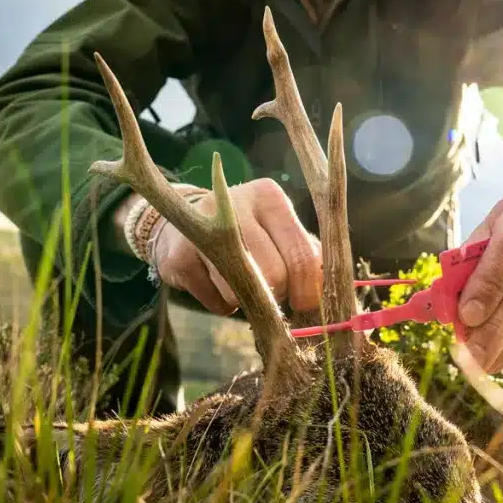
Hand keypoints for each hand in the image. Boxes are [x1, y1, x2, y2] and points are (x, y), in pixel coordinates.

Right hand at [150, 178, 322, 315]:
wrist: (183, 227)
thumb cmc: (248, 235)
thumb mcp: (279, 233)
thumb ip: (307, 256)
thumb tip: (323, 294)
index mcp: (269, 197)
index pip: (301, 254)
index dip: (308, 289)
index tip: (305, 303)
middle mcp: (234, 204)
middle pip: (274, 275)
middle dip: (276, 295)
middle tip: (269, 291)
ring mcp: (201, 228)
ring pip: (242, 292)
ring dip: (247, 301)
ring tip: (239, 281)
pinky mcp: (179, 256)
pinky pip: (217, 304)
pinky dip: (223, 305)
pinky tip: (216, 283)